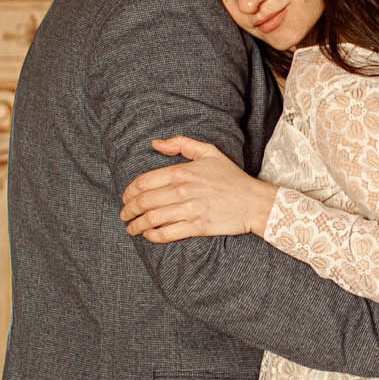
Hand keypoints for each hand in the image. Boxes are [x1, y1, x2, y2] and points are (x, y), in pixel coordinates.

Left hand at [122, 135, 276, 242]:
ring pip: (152, 219)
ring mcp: (189, 209)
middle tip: (124, 215)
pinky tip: (148, 235)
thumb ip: (181, 143)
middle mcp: (182, 190)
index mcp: (182, 171)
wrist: (254, 201)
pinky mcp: (197, 227)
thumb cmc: (231, 177)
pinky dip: (153, 236)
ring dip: (136, 225)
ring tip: (131, 228)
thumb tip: (155, 144)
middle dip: (128, 210)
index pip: (144, 182)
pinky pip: (167, 233)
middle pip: (144, 202)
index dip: (129, 192)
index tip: (125, 198)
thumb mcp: (208, 152)